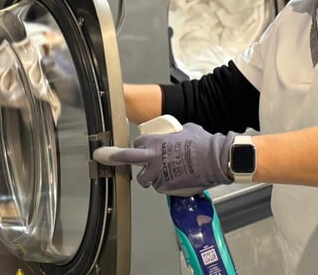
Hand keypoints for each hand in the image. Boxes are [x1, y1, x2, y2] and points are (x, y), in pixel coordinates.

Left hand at [95, 123, 234, 195]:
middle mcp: (152, 158)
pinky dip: (165, 185)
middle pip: (126, 158)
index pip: (137, 144)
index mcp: (156, 141)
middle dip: (112, 157)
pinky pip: (160, 187)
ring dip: (150, 177)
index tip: (142, 149)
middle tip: (102, 156)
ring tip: (162, 175)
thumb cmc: (203, 143)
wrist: (215, 160)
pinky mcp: (166, 187)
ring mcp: (158, 174)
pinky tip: (176, 180)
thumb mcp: (186, 129)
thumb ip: (175, 134)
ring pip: (144, 179)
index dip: (140, 147)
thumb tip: (177, 135)